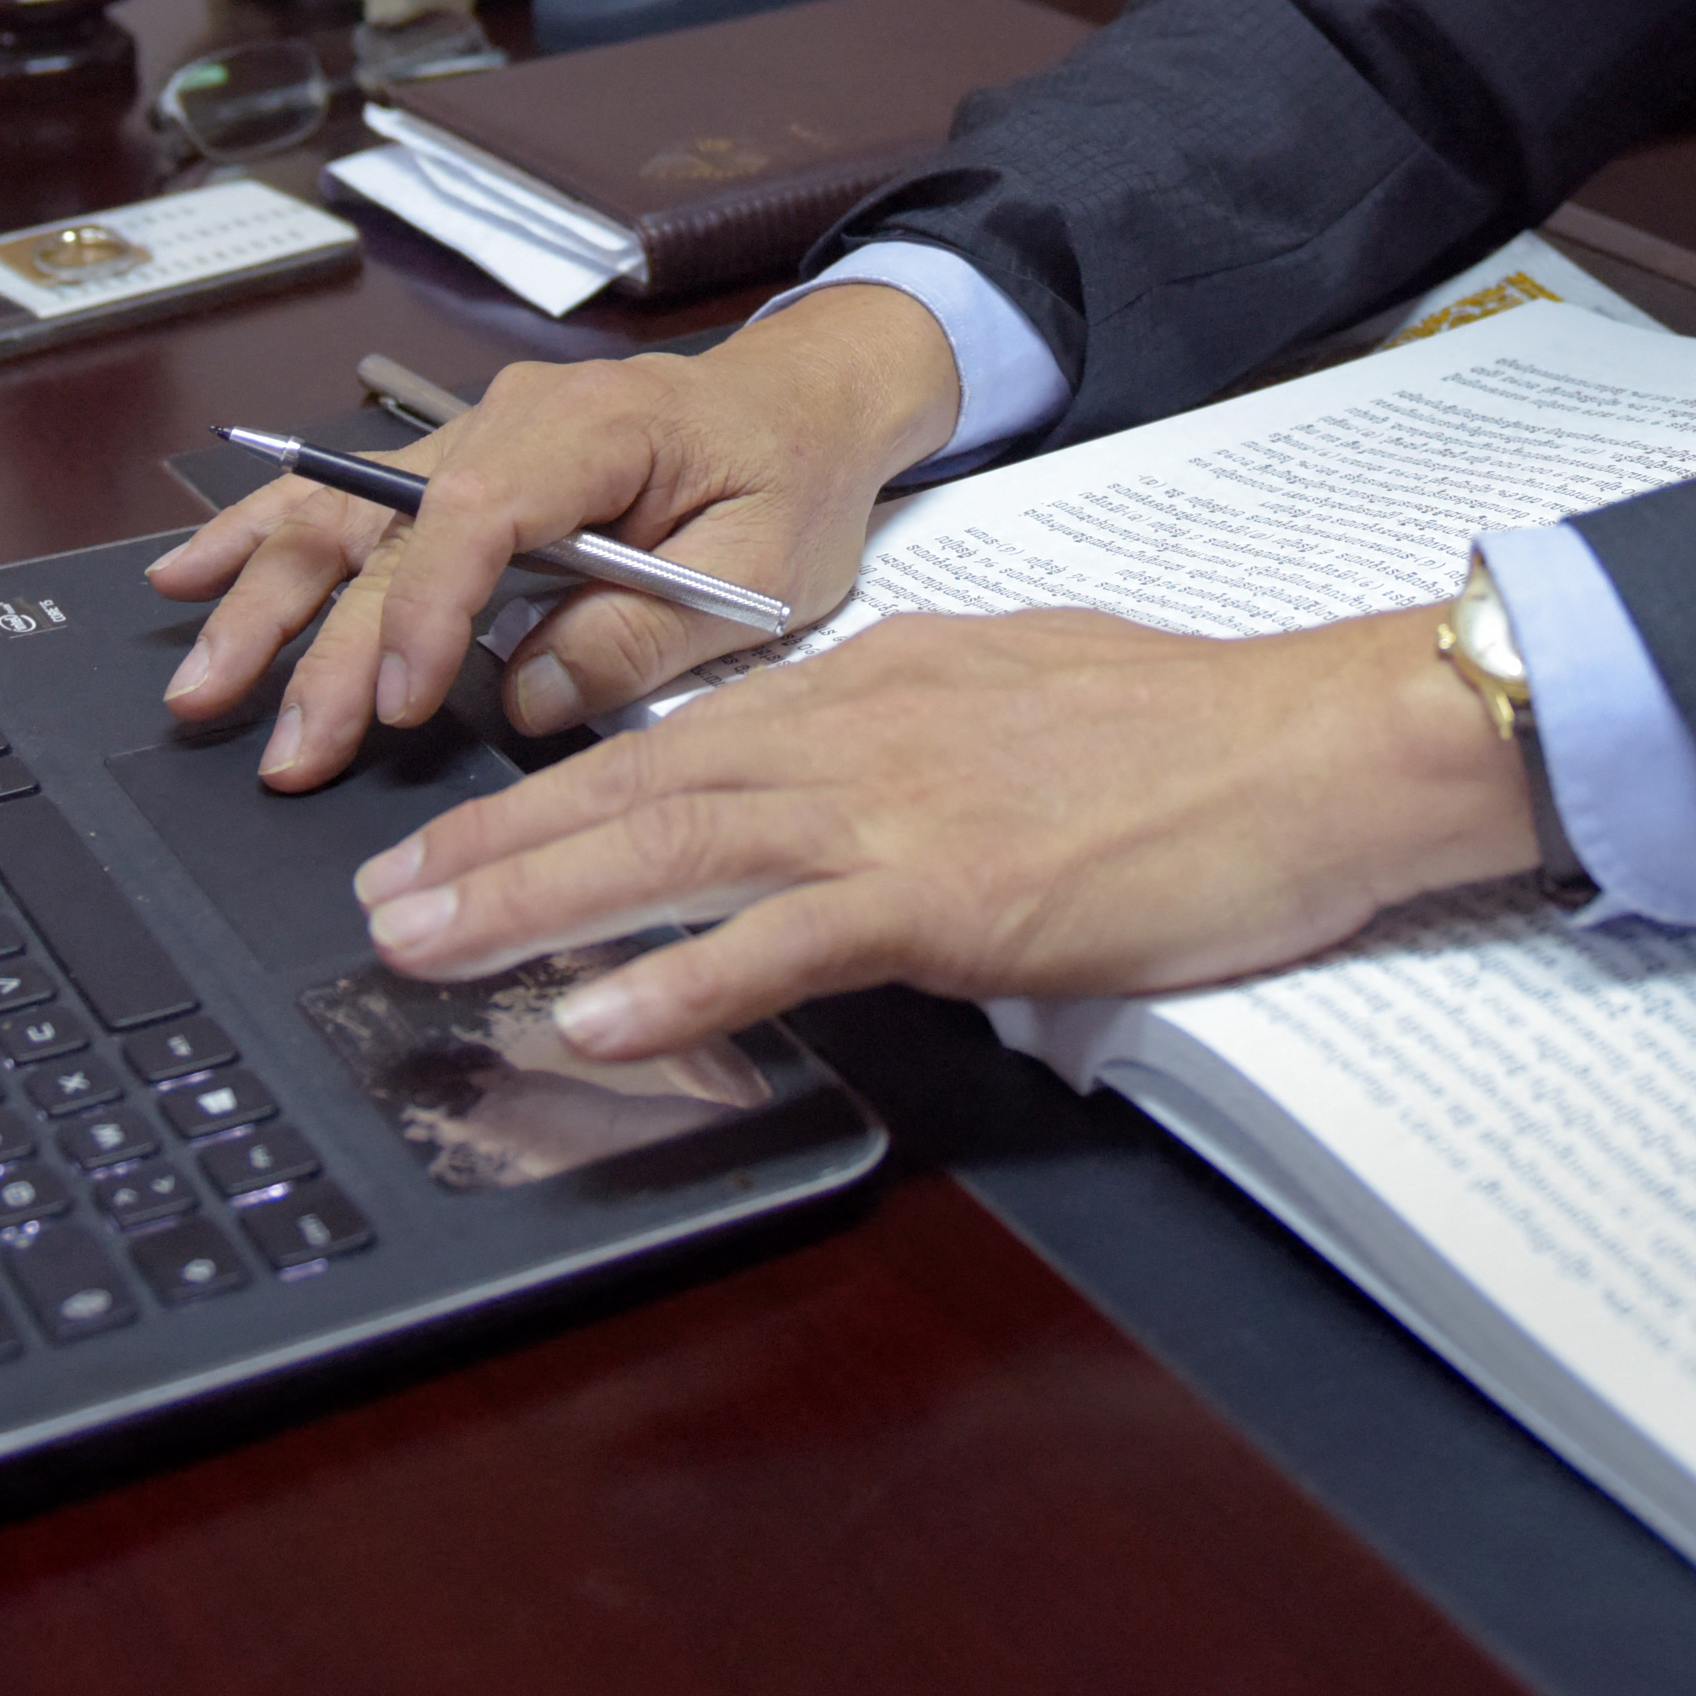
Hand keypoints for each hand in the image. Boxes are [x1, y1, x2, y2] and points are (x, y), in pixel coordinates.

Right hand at [143, 283, 963, 785]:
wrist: (802, 401)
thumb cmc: (789, 478)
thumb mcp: (763, 569)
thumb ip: (646, 631)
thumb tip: (528, 694)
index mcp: (597, 429)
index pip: (478, 512)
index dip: (425, 610)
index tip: (401, 705)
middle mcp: (512, 419)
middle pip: (387, 529)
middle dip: (323, 645)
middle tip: (283, 749)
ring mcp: (470, 434)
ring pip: (341, 511)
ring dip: (263, 599)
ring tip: (200, 682)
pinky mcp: (454, 466)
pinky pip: (344, 498)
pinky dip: (261, 538)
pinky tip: (188, 577)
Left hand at [343, 602, 1545, 1056]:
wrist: (1316, 744)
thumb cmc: (1198, 732)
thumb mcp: (1023, 697)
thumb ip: (922, 740)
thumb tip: (862, 795)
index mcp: (875, 683)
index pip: (677, 737)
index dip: (552, 786)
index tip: (460, 830)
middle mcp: (859, 730)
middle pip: (636, 784)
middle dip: (493, 844)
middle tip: (378, 896)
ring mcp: (897, 810)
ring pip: (671, 847)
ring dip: (530, 901)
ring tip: (419, 945)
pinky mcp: (951, 894)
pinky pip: (781, 940)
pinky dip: (674, 976)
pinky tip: (592, 1013)